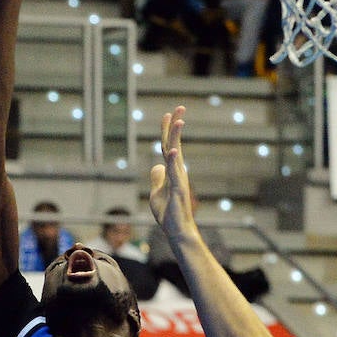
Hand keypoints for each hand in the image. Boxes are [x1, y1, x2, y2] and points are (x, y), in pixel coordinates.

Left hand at [150, 107, 195, 241]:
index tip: (168, 114)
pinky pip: (175, 173)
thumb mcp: (156, 192)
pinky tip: (173, 151)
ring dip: (177, 137)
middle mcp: (177, 172)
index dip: (167, 130)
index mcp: (171, 171)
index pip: (168, 146)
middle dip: (175, 126)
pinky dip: (174, 161)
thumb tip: (156, 165)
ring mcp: (179, 180)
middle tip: (180, 107)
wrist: (177, 230)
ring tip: (179, 121)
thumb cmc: (168, 213)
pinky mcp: (178, 190)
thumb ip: (157, 178)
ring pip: (176, 154)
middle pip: (174, 144)